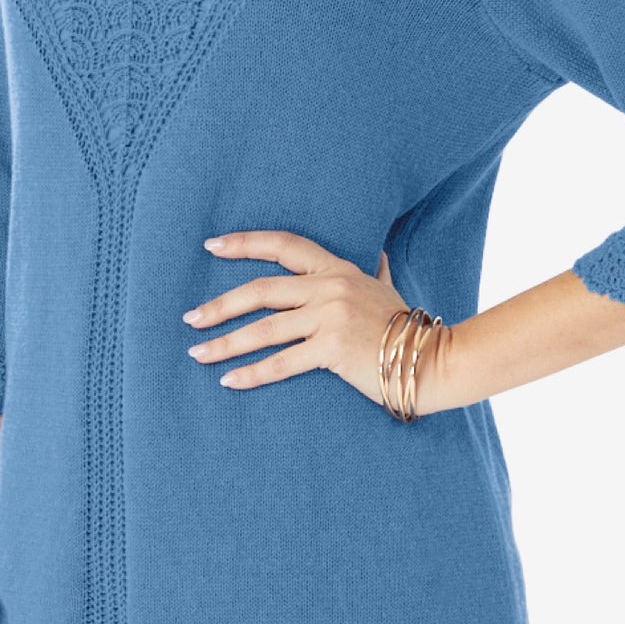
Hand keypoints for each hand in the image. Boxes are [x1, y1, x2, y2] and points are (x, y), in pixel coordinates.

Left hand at [181, 229, 450, 416]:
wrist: (434, 360)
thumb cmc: (408, 329)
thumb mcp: (388, 290)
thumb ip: (376, 271)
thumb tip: (378, 253)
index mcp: (338, 269)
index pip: (284, 245)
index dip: (245, 243)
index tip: (211, 245)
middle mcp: (331, 287)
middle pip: (262, 290)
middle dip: (221, 304)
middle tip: (190, 318)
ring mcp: (332, 317)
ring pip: (265, 329)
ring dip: (226, 342)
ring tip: (197, 352)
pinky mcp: (334, 349)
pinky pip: (282, 362)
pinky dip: (252, 373)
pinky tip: (229, 380)